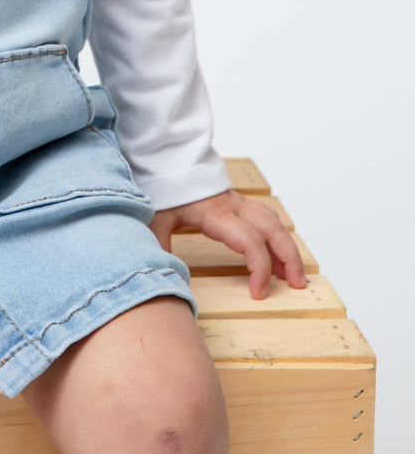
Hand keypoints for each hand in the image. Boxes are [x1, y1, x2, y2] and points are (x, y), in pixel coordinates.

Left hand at [150, 189, 306, 300]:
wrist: (165, 160)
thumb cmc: (163, 190)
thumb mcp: (155, 220)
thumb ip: (160, 248)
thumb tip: (165, 278)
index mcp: (216, 214)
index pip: (250, 241)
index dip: (260, 268)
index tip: (258, 293)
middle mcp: (233, 207)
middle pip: (274, 230)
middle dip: (290, 258)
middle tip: (297, 285)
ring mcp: (238, 202)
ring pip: (275, 222)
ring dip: (288, 248)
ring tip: (292, 276)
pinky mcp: (238, 202)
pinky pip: (266, 217)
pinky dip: (278, 236)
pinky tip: (277, 255)